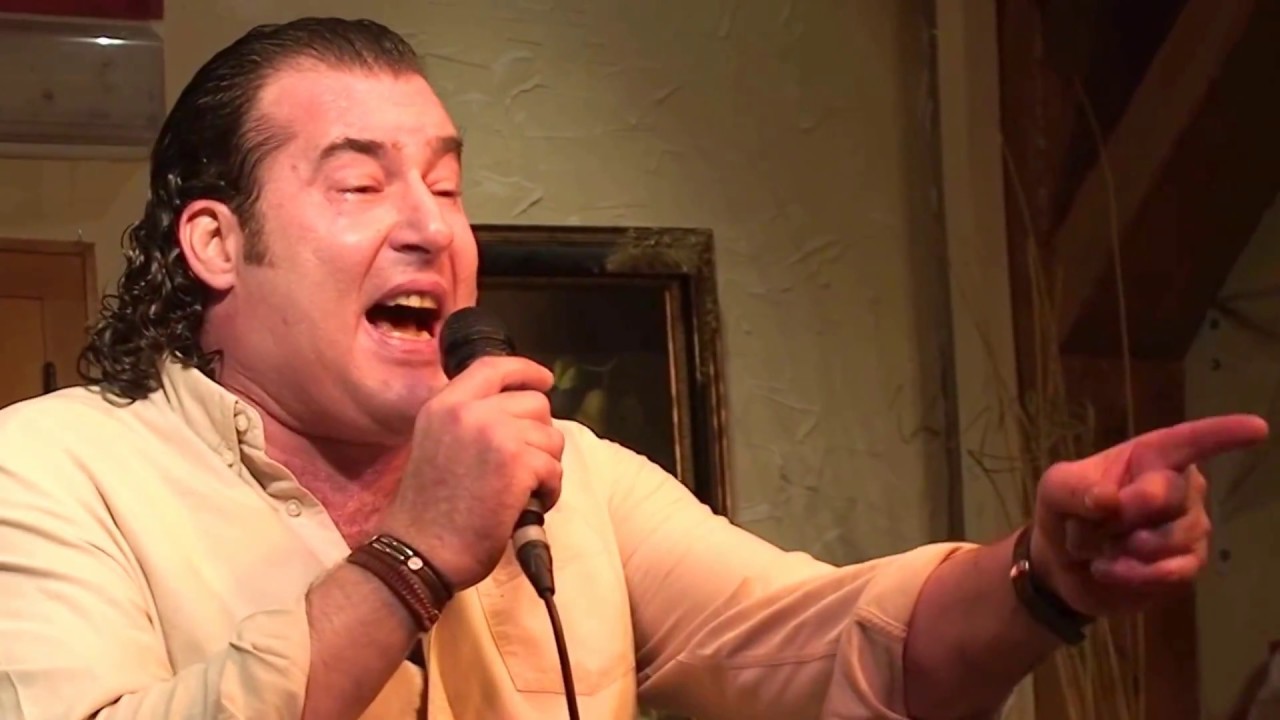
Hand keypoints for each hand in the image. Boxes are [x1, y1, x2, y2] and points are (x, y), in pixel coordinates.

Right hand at [378, 356, 563, 590]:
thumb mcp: (436, 444)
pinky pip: (554, 468)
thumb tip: (516, 414)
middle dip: (539, 435)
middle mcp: (469, 411)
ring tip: (521, 491)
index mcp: (444, 405)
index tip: (544, 379)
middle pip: (535, 403)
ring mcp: (495, 434)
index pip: (493, 367)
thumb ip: (468, 422)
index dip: (525, 370)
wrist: (420, 552)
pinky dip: (549, 490)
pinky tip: (526, 505)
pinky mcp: (518, 463)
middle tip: (523, 466)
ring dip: (545, 466)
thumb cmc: (428, 511)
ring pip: (551, 436)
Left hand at [1031, 414, 1267, 616]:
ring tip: (1099, 546)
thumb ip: (1076, 488)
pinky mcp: (1188, 564)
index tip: (1258, 428)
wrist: (1062, 565)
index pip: (1190, 441)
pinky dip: (1134, 573)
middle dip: (1121, 513)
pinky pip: (1173, 570)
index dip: (1223, 435)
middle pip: (1165, 494)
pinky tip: (1108, 570)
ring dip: (1121, 546)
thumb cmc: (1066, 511)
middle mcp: (1182, 487)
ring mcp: (1190, 526)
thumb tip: (1108, 499)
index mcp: (1151, 455)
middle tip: (1093, 520)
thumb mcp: (1055, 489)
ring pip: (1171, 536)